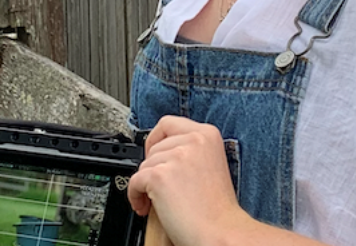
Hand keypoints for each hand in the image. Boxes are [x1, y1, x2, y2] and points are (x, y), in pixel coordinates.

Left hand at [127, 116, 251, 245]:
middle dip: (152, 167)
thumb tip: (165, 151)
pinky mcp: (160, 176)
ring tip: (156, 201)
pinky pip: (135, 182)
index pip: (169, 123)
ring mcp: (177, 156)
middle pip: (155, 146)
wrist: (220, 232)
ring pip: (144, 164)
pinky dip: (135, 196)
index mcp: (208, 134)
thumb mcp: (211, 164)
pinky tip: (146, 207)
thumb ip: (192, 151)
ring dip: (145, 184)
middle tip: (158, 185)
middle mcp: (193, 140)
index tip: (155, 153)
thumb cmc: (218, 209)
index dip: (157, 139)